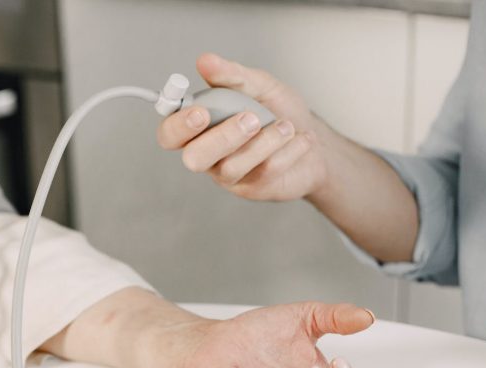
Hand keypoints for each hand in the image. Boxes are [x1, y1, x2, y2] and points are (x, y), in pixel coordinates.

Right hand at [157, 53, 331, 201]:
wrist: (316, 143)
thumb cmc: (278, 113)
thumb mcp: (258, 86)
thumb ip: (231, 76)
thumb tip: (205, 61)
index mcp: (199, 127)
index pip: (170, 134)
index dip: (177, 125)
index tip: (200, 111)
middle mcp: (207, 154)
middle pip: (194, 158)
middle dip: (221, 138)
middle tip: (250, 119)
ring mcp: (228, 175)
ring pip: (231, 167)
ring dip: (264, 142)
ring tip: (286, 126)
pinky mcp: (252, 188)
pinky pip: (263, 172)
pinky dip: (287, 151)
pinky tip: (300, 139)